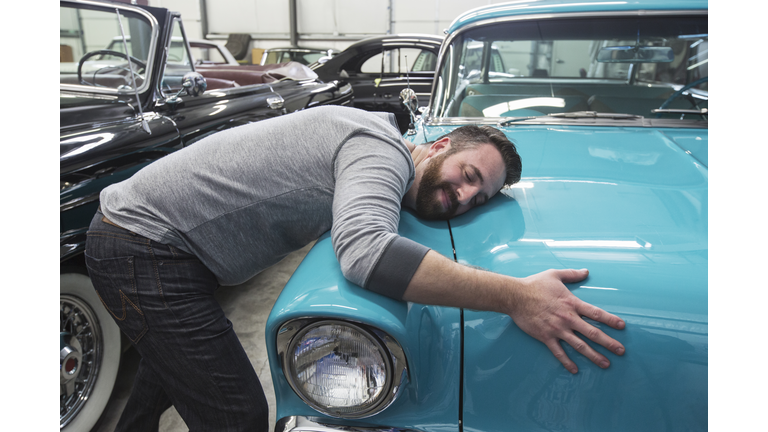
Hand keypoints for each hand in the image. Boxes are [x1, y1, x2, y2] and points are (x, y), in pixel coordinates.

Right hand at [508, 268, 625, 373]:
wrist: (515, 296)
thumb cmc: (534, 284)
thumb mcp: (555, 274)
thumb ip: (572, 274)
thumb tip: (586, 271)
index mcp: (572, 303)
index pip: (596, 313)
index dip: (610, 320)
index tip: (622, 326)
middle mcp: (567, 318)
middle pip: (592, 333)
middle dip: (609, 343)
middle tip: (621, 351)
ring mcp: (557, 329)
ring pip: (579, 346)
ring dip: (594, 355)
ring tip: (606, 363)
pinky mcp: (545, 337)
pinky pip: (558, 352)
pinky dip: (567, 362)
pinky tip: (575, 370)